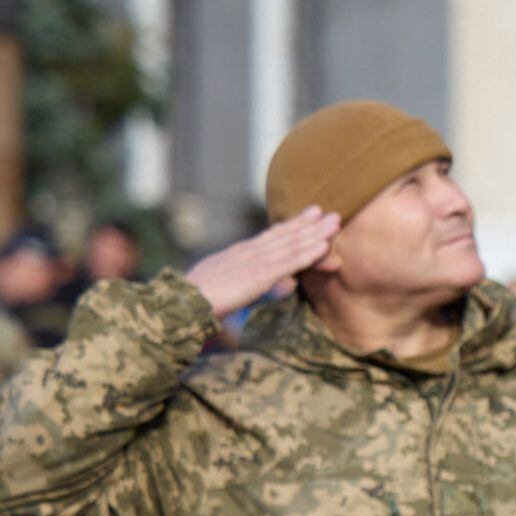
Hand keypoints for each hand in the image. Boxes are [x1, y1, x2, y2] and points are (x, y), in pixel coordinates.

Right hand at [186, 209, 339, 318]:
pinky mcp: (258, 275)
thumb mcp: (234, 291)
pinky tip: (323, 245)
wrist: (181, 302)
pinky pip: (288, 262)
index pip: (271, 239)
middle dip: (309, 225)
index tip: (310, 216)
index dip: (292, 227)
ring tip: (335, 222)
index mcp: (239, 256)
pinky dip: (307, 253)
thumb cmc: (201, 302)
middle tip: (331, 213)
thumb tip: (289, 283)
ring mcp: (254, 262)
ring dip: (314, 233)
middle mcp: (248, 253)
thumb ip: (262, 287)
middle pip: (284, 236)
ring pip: (290, 245)